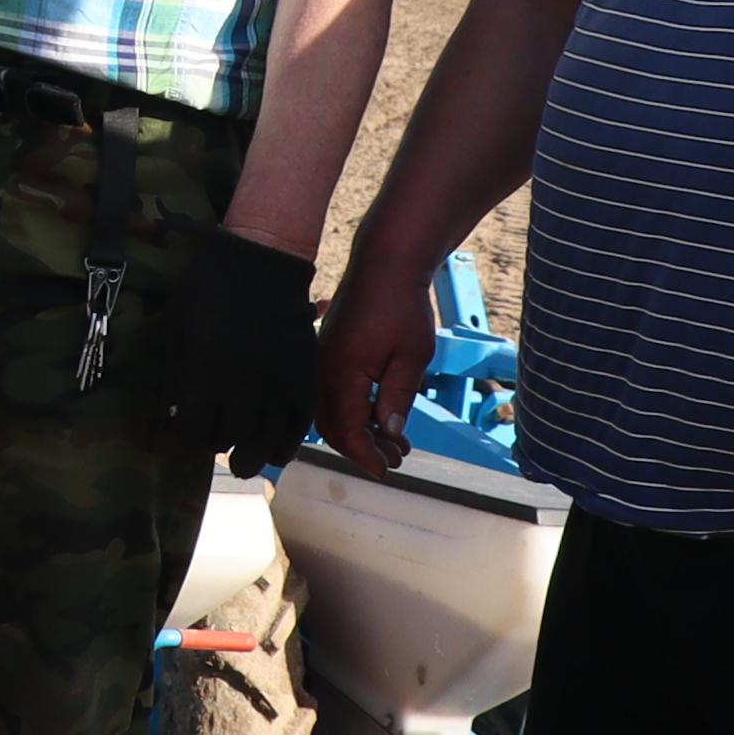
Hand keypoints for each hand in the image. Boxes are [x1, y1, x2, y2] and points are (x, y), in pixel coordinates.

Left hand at [179, 228, 318, 474]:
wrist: (261, 259)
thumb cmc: (208, 287)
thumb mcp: (175, 325)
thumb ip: (169, 372)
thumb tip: (165, 414)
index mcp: (208, 368)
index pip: (194, 430)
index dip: (184, 438)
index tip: (181, 433)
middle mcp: (245, 382)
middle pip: (229, 440)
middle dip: (216, 444)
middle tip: (211, 439)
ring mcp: (279, 381)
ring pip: (265, 442)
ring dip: (251, 457)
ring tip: (243, 459)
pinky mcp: (304, 377)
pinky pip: (298, 427)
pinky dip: (286, 445)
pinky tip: (275, 450)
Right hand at [314, 256, 439, 468]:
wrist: (385, 265)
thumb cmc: (402, 306)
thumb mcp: (412, 357)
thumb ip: (398, 398)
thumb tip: (389, 434)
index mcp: (341, 373)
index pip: (347, 431)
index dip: (366, 456)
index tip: (386, 469)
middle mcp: (322, 370)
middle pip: (333, 427)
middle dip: (363, 448)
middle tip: (396, 458)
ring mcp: (321, 361)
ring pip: (331, 412)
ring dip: (359, 431)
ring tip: (395, 440)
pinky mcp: (326, 354)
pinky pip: (332, 393)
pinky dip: (353, 410)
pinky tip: (380, 413)